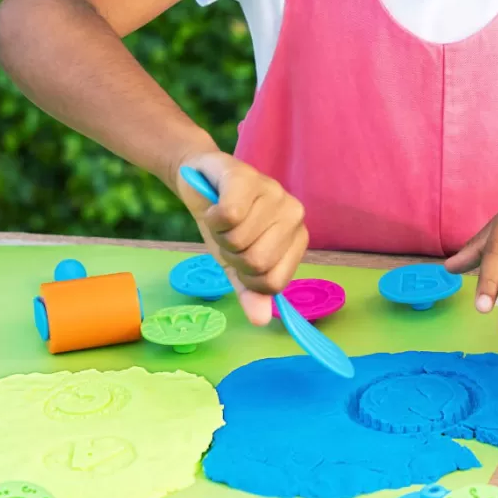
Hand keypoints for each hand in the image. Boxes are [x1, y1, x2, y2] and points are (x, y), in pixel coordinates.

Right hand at [174, 150, 308, 325]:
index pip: (274, 283)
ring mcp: (274, 193)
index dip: (247, 279)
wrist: (200, 180)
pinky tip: (215, 205)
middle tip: (229, 234)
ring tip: (223, 218)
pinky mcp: (248, 178)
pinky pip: (227, 216)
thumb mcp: (237, 263)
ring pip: (240, 240)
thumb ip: (251, 290)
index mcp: (297, 238)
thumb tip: (260, 320)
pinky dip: (211, 217)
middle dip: (231, 255)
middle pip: (256, 263)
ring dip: (219, 235)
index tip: (240, 257)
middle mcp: (294, 214)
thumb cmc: (227, 225)